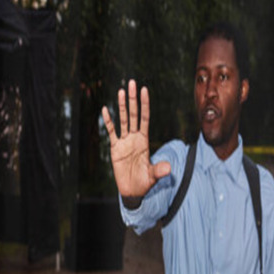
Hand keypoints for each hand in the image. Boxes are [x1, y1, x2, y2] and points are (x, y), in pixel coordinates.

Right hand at [101, 79, 169, 202]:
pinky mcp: (115, 149)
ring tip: (121, 91)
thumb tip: (168, 168)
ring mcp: (124, 142)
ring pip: (122, 120)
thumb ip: (160, 171)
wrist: (133, 191)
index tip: (145, 90)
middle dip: (133, 99)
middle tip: (132, 83)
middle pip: (133, 114)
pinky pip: (111, 133)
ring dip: (121, 106)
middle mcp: (135, 138)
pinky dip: (108, 121)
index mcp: (144, 141)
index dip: (145, 105)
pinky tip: (105, 109)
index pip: (144, 118)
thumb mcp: (153, 176)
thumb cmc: (144, 182)